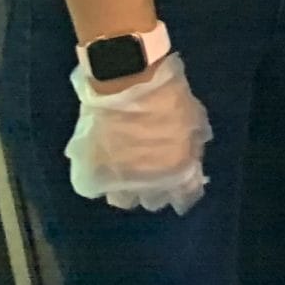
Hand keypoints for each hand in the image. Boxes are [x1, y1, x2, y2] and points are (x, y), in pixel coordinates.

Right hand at [66, 52, 211, 213]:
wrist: (126, 82)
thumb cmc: (167, 94)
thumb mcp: (194, 119)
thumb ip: (193, 145)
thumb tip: (192, 160)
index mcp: (179, 171)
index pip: (186, 198)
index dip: (184, 191)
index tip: (181, 182)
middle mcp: (150, 185)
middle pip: (153, 201)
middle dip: (154, 188)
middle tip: (150, 171)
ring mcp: (118, 183)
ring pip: (123, 199)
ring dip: (126, 187)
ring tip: (124, 169)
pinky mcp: (91, 177)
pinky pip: (95, 189)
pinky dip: (99, 180)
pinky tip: (102, 164)